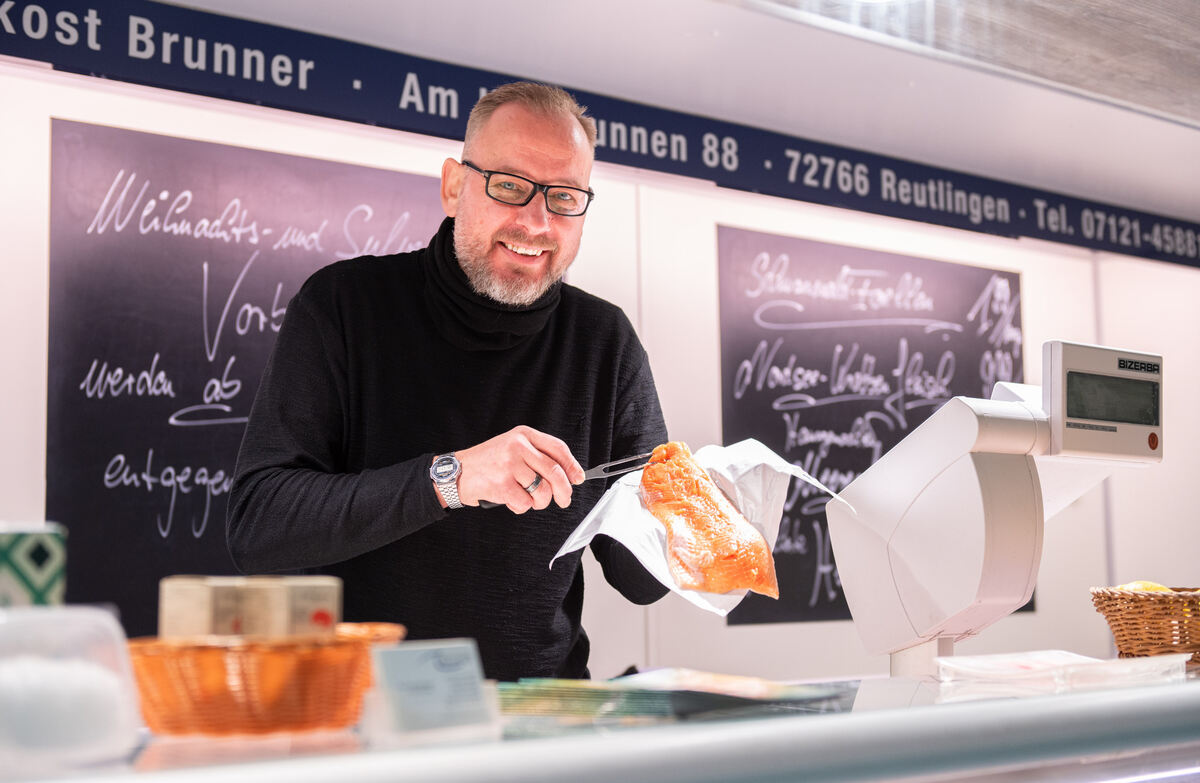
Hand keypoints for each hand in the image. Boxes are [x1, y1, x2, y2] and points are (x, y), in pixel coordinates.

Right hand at [454, 426, 585, 512]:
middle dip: (564, 490)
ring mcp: (509, 464)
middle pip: (555, 471)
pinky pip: (525, 503)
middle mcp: (518, 446)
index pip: (558, 448)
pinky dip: (521, 507)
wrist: (456, 472)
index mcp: (523, 435)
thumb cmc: (486, 463)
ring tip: (529, 500)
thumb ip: (536, 457)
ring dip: (540, 502)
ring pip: (542, 490)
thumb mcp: (511, 448)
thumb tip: (568, 475)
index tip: (578, 478)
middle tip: (564, 500)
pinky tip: (512, 501)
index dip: (572, 465)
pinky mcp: (501, 484)